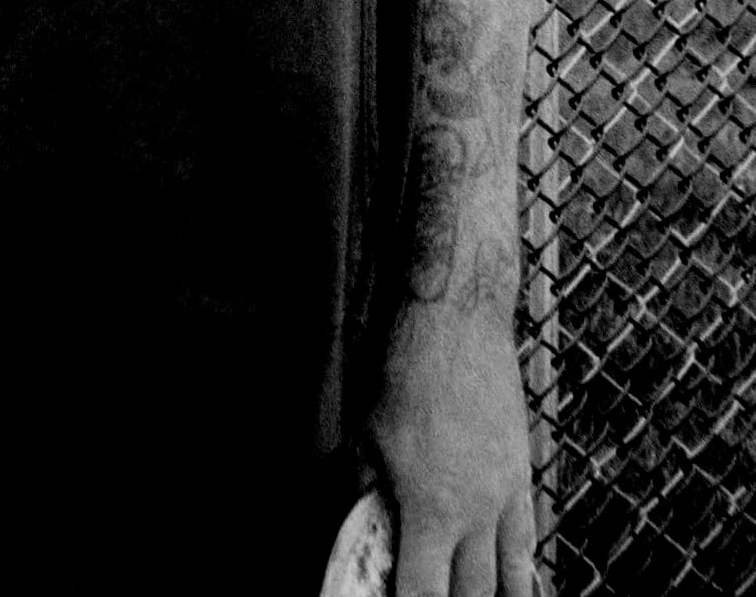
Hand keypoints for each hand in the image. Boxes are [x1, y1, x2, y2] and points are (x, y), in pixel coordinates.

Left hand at [362, 303, 535, 596]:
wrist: (458, 319)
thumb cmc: (406, 364)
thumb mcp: (367, 430)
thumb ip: (366, 483)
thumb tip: (360, 513)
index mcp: (430, 508)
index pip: (423, 592)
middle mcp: (475, 512)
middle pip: (472, 592)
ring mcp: (505, 493)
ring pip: (510, 575)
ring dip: (494, 595)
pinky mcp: (521, 470)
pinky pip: (528, 535)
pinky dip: (522, 566)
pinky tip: (517, 580)